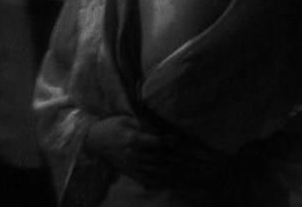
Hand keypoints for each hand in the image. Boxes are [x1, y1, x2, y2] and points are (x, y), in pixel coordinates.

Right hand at [85, 115, 227, 188]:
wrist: (93, 143)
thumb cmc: (113, 125)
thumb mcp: (127, 118)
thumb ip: (145, 120)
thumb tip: (163, 118)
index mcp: (134, 140)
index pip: (157, 143)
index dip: (172, 143)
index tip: (187, 142)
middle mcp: (136, 157)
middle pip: (166, 160)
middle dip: (188, 161)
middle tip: (208, 161)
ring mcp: (137, 168)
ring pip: (164, 173)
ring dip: (185, 173)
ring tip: (203, 173)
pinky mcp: (136, 175)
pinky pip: (157, 181)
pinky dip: (172, 181)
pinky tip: (186, 182)